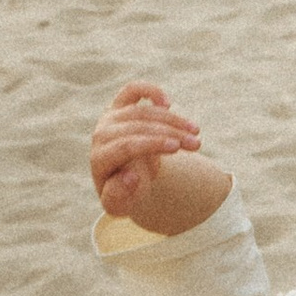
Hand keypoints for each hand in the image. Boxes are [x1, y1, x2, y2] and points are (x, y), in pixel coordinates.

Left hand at [89, 81, 201, 224]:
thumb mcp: (121, 205)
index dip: (151, 144)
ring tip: (196, 133)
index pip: (125, 146)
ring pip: (144, 112)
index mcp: (100, 158)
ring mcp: (111, 117)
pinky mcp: (120, 106)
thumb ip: (120, 197)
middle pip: (138, 128)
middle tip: (196, 144)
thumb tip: (130, 176)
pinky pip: (133, 90)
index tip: (176, 147)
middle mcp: (102, 134)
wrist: (125, 177)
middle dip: (170, 134)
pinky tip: (168, 102)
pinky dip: (150, 91)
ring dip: (173, 120)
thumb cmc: (125, 192)